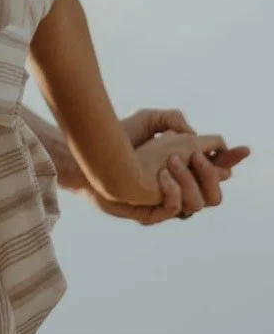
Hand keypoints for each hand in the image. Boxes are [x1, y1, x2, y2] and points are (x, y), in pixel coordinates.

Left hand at [80, 109, 245, 223]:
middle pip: (216, 194)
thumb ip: (174, 120)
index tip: (242, 149)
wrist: (91, 156)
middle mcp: (178, 188)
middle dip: (213, 174)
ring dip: (189, 179)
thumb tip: (196, 137)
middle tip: (195, 155)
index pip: (216, 170)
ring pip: (200, 204)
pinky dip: (173, 190)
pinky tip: (160, 175)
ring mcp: (165, 202)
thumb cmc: (118, 138)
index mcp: (183, 167)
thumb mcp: (149, 119)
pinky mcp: (151, 213)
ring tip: (168, 160)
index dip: (230, 160)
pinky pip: (175, 209)